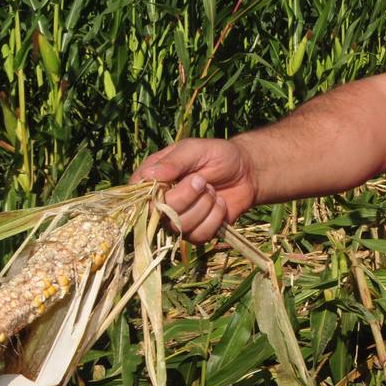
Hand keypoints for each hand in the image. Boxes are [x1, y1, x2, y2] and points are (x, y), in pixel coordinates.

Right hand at [131, 138, 258, 243]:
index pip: (138, 195)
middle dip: (187, 196)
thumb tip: (148, 175)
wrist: (247, 172)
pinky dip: (215, 218)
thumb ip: (173, 161)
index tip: (176, 180)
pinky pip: (199, 235)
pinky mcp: (195, 232)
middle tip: (202, 180)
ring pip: (180, 226)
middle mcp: (160, 202)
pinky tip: (220, 204)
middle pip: (159, 213)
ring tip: (213, 191)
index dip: (154, 194)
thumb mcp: (196, 149)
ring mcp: (177, 219)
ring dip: (203, 206)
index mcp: (152, 179)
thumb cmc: (218, 156)